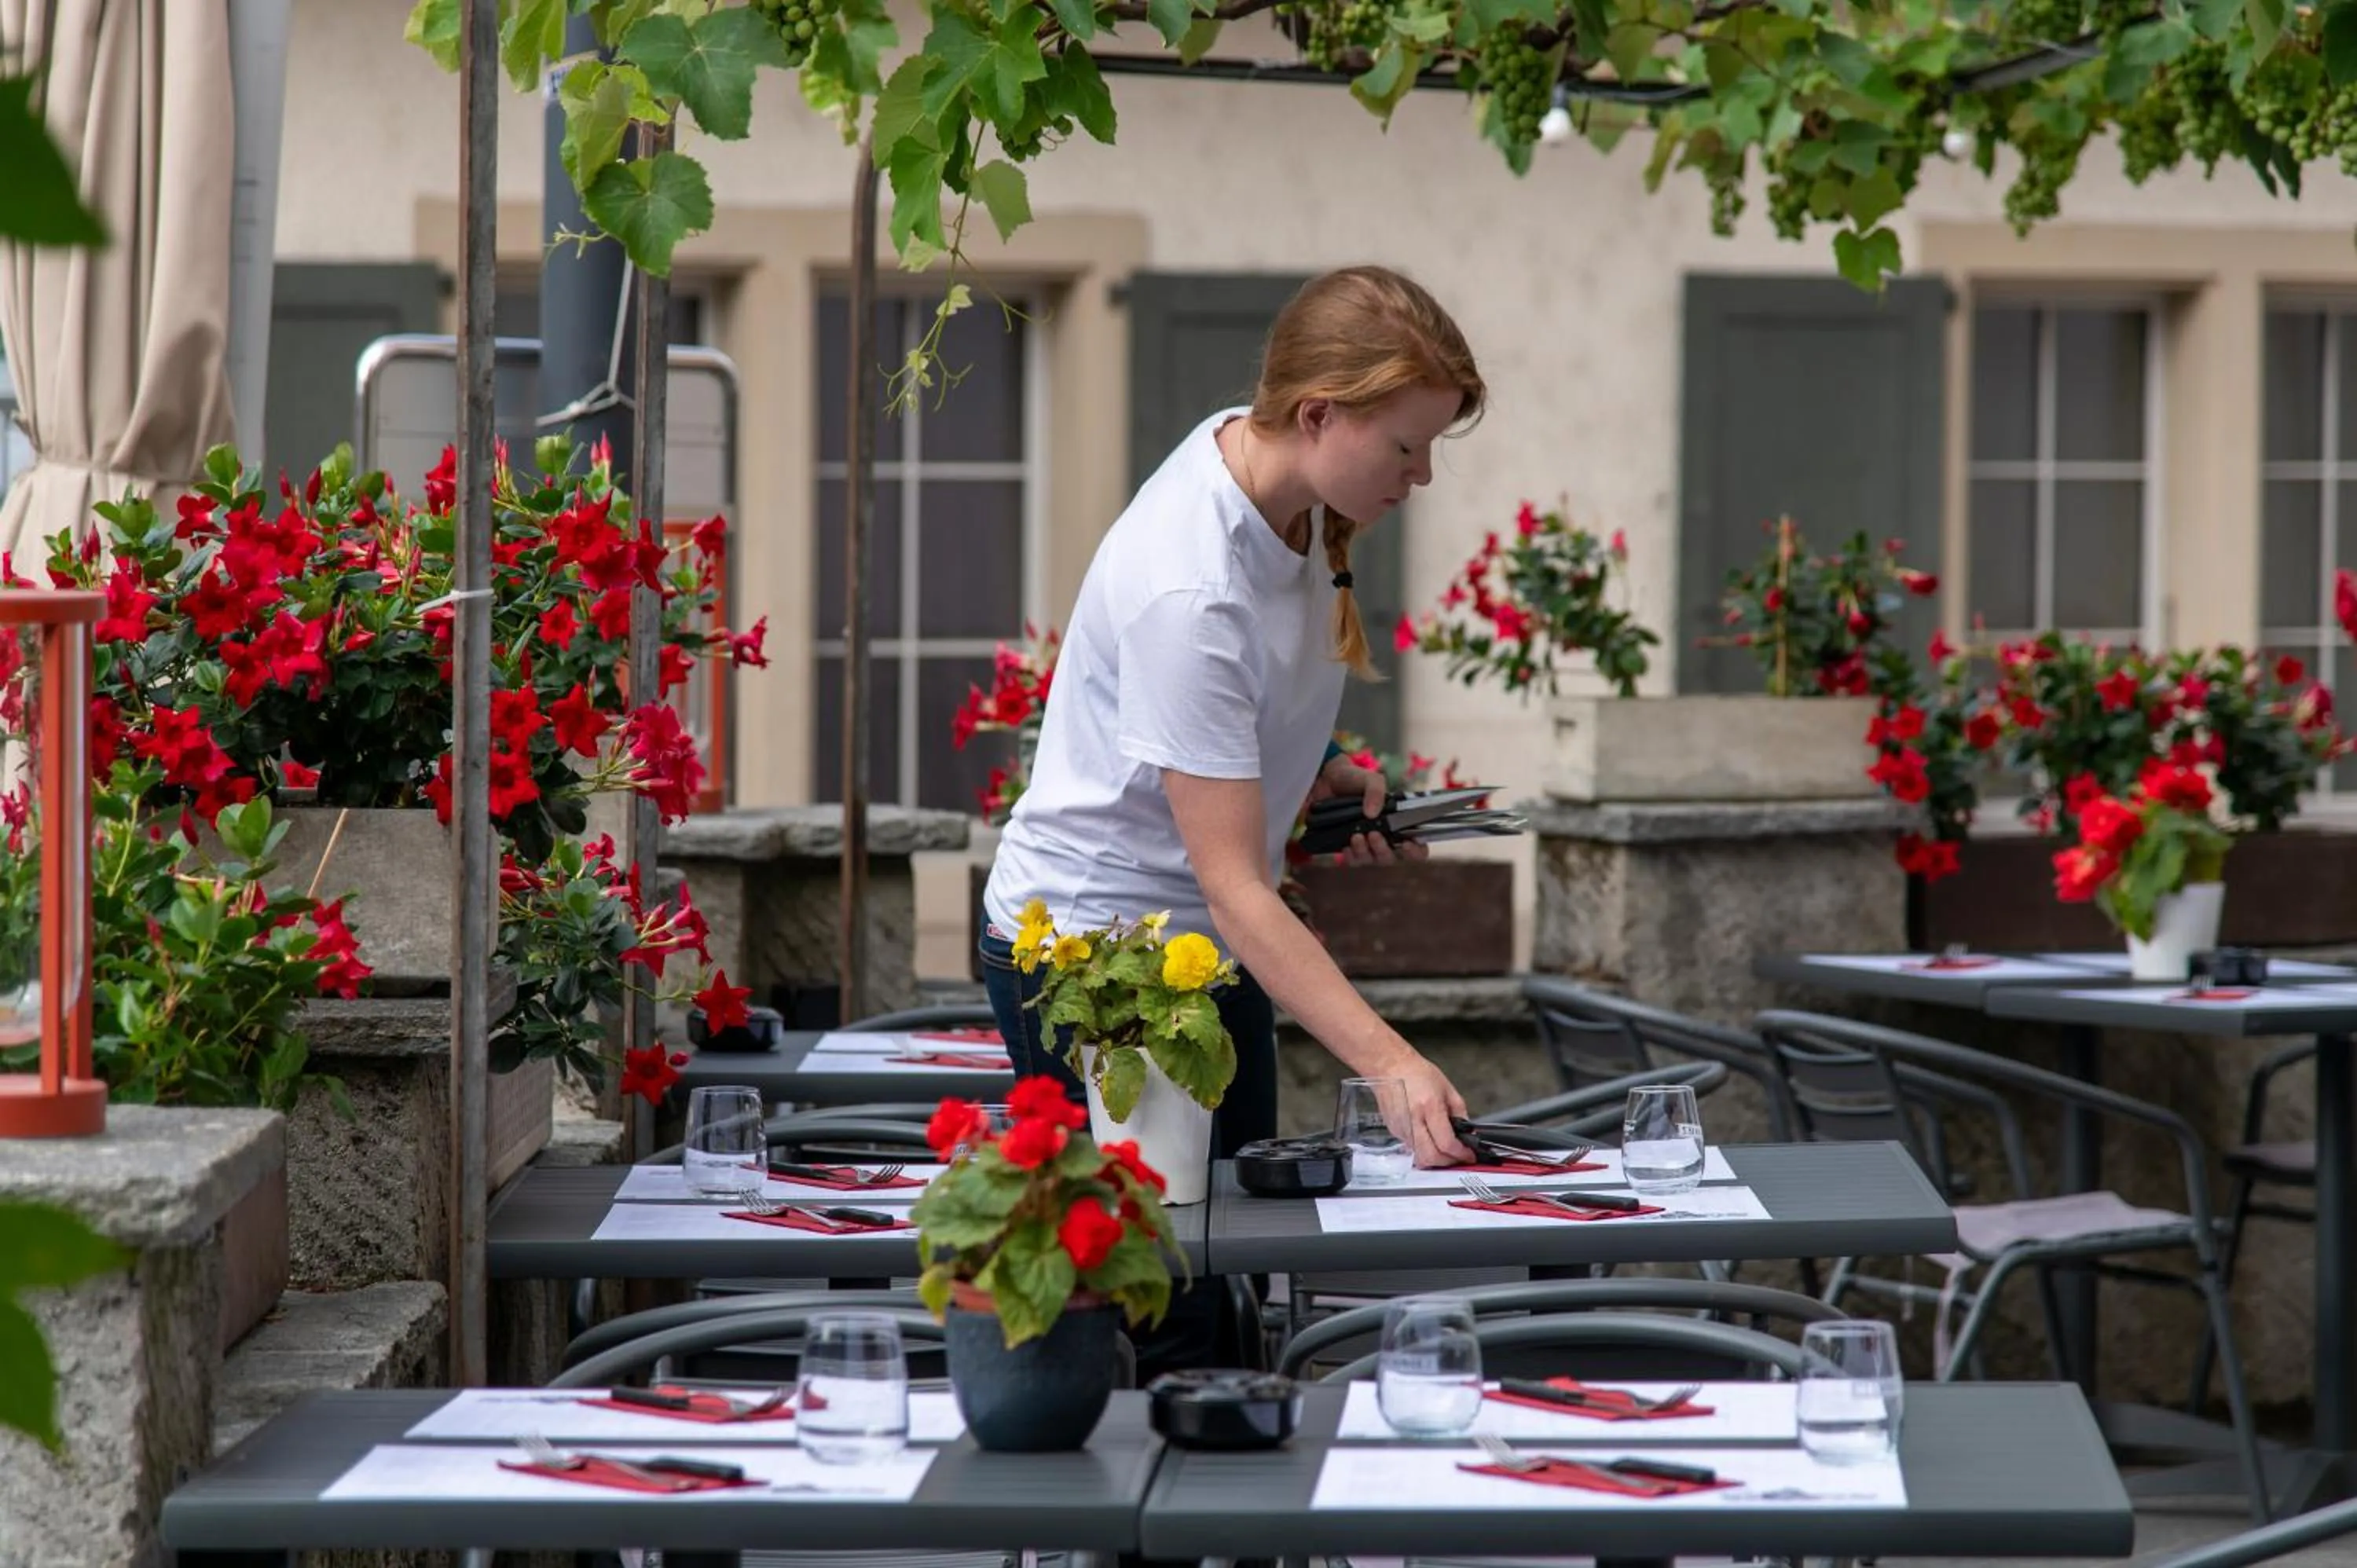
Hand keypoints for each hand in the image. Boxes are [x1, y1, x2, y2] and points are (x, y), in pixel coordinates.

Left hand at [1305, 754, 1429, 867]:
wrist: (1325, 779)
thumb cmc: (1354, 779)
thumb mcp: (1370, 779)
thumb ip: (1376, 791)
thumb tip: (1372, 814)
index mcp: (1396, 822)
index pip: (1416, 845)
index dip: (1416, 850)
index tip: (1407, 844)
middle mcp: (1384, 836)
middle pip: (1392, 857)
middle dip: (1383, 850)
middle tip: (1373, 834)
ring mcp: (1366, 843)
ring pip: (1372, 860)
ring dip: (1365, 851)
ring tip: (1356, 836)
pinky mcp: (1347, 846)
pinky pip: (1353, 861)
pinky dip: (1351, 856)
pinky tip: (1346, 845)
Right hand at [1387, 1051, 1472, 1166]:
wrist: (1390, 1067)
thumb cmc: (1417, 1073)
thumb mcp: (1448, 1089)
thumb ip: (1460, 1114)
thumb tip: (1467, 1134)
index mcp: (1430, 1107)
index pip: (1446, 1143)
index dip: (1461, 1153)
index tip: (1469, 1155)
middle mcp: (1413, 1120)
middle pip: (1432, 1157)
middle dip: (1449, 1162)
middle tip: (1459, 1156)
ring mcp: (1401, 1128)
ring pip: (1420, 1157)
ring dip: (1436, 1159)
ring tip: (1446, 1150)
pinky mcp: (1394, 1132)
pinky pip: (1412, 1149)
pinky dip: (1424, 1150)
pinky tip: (1430, 1139)